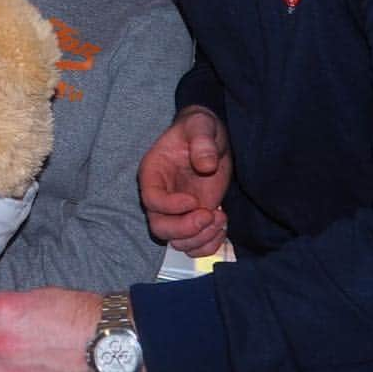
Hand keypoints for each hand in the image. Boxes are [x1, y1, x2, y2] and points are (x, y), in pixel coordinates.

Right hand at [138, 106, 231, 256]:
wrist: (212, 138)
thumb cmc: (200, 129)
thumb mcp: (201, 126)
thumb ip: (202, 141)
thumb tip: (205, 165)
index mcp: (153, 172)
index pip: (151, 199)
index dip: (171, 206)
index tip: (194, 200)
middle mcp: (161, 195)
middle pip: (159, 227)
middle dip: (186, 228)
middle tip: (209, 214)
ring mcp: (177, 211)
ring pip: (177, 241)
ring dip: (200, 237)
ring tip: (220, 217)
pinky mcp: (194, 219)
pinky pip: (193, 245)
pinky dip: (208, 244)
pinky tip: (221, 225)